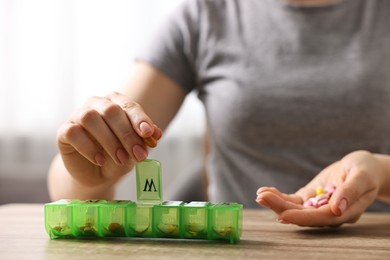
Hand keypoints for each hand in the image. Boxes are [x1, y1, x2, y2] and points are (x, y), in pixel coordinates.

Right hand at [56, 91, 161, 186]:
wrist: (96, 173)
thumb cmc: (118, 155)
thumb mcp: (134, 149)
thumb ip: (144, 139)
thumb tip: (156, 133)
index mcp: (116, 102)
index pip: (129, 105)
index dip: (139, 118)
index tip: (148, 133)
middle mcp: (97, 104)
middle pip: (111, 111)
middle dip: (127, 134)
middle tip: (138, 155)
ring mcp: (78, 115)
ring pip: (90, 118)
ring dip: (109, 141)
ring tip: (121, 159)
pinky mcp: (64, 131)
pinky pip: (73, 132)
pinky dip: (89, 147)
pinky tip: (100, 160)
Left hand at [256, 150, 381, 226]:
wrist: (364, 167)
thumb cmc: (366, 170)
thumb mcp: (362, 176)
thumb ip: (351, 191)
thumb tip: (337, 209)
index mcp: (346, 212)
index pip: (322, 218)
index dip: (302, 217)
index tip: (282, 215)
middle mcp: (330, 213)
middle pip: (304, 215)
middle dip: (282, 208)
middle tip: (262, 198)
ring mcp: (319, 206)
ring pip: (296, 208)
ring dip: (277, 202)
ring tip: (260, 195)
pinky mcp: (311, 198)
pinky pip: (293, 200)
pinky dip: (279, 196)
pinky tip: (265, 192)